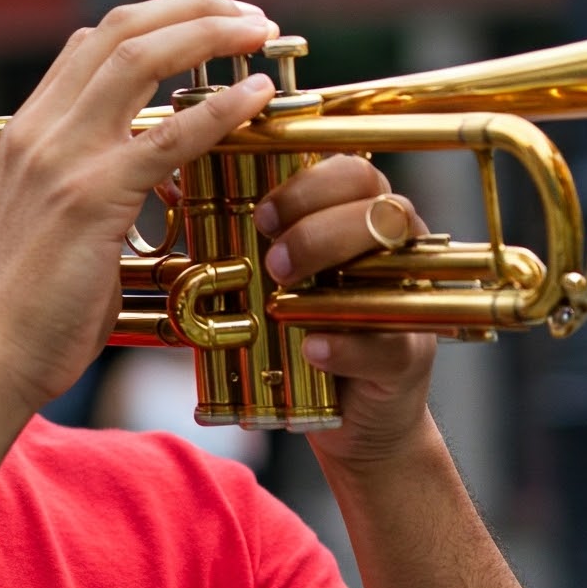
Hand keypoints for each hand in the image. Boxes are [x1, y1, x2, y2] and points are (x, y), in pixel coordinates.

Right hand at [0, 0, 280, 414]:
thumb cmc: (28, 309)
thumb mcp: (53, 224)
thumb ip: (95, 184)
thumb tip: (158, 178)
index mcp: (28, 132)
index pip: (94, 43)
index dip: (159, 20)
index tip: (211, 24)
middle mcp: (40, 130)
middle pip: (121, 30)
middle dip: (193, 8)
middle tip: (250, 16)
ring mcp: (62, 159)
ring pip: (141, 58)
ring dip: (210, 32)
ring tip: (260, 32)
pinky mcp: (91, 198)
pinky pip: (168, 136)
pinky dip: (220, 107)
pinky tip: (256, 94)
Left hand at [255, 156, 437, 468]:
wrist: (347, 415)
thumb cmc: (302, 333)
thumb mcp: (272, 281)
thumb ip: (242, 240)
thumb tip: (173, 191)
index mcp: (360, 218)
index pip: (353, 172)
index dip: (308, 185)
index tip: (262, 214)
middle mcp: (395, 250)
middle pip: (378, 208)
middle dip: (318, 229)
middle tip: (272, 261)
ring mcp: (408, 301)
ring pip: (393, 262)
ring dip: (334, 274)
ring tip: (284, 300)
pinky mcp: (412, 356)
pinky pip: (391, 343)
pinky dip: (347, 345)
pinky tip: (313, 348)